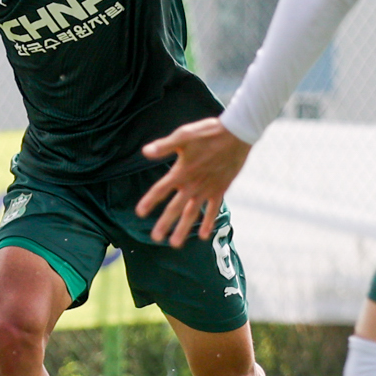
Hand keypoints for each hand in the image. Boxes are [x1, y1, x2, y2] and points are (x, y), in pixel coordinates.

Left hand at [135, 117, 251, 246]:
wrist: (236, 134)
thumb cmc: (208, 133)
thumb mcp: (183, 135)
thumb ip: (164, 146)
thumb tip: (145, 152)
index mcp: (181, 171)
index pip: (161, 189)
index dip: (150, 201)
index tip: (139, 213)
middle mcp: (193, 184)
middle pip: (175, 207)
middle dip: (165, 223)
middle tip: (155, 238)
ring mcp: (207, 189)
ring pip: (192, 213)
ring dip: (183, 229)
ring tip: (175, 243)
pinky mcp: (220, 189)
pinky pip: (213, 210)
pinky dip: (208, 222)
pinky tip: (203, 235)